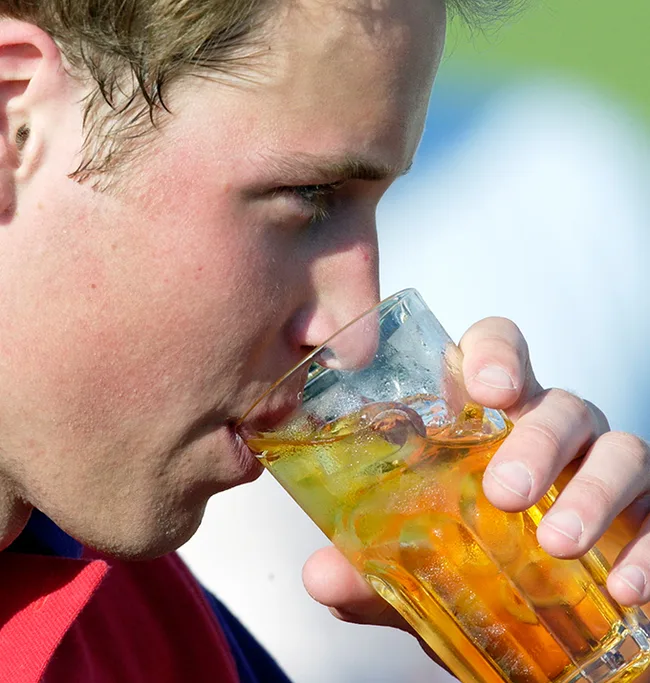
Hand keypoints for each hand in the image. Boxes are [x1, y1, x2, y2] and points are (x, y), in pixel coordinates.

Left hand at [302, 317, 649, 661]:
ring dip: (593, 492)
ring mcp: (602, 469)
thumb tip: (322, 574)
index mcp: (490, 420)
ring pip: (620, 448)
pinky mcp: (644, 516)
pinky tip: (623, 586)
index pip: (496, 351)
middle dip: (537, 439)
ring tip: (558, 543)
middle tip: (506, 492)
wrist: (533, 616)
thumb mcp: (416, 561)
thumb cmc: (469, 558)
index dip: (496, 352)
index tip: (488, 388)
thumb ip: (371, 565)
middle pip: (558, 403)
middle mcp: (552, 430)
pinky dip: (648, 547)